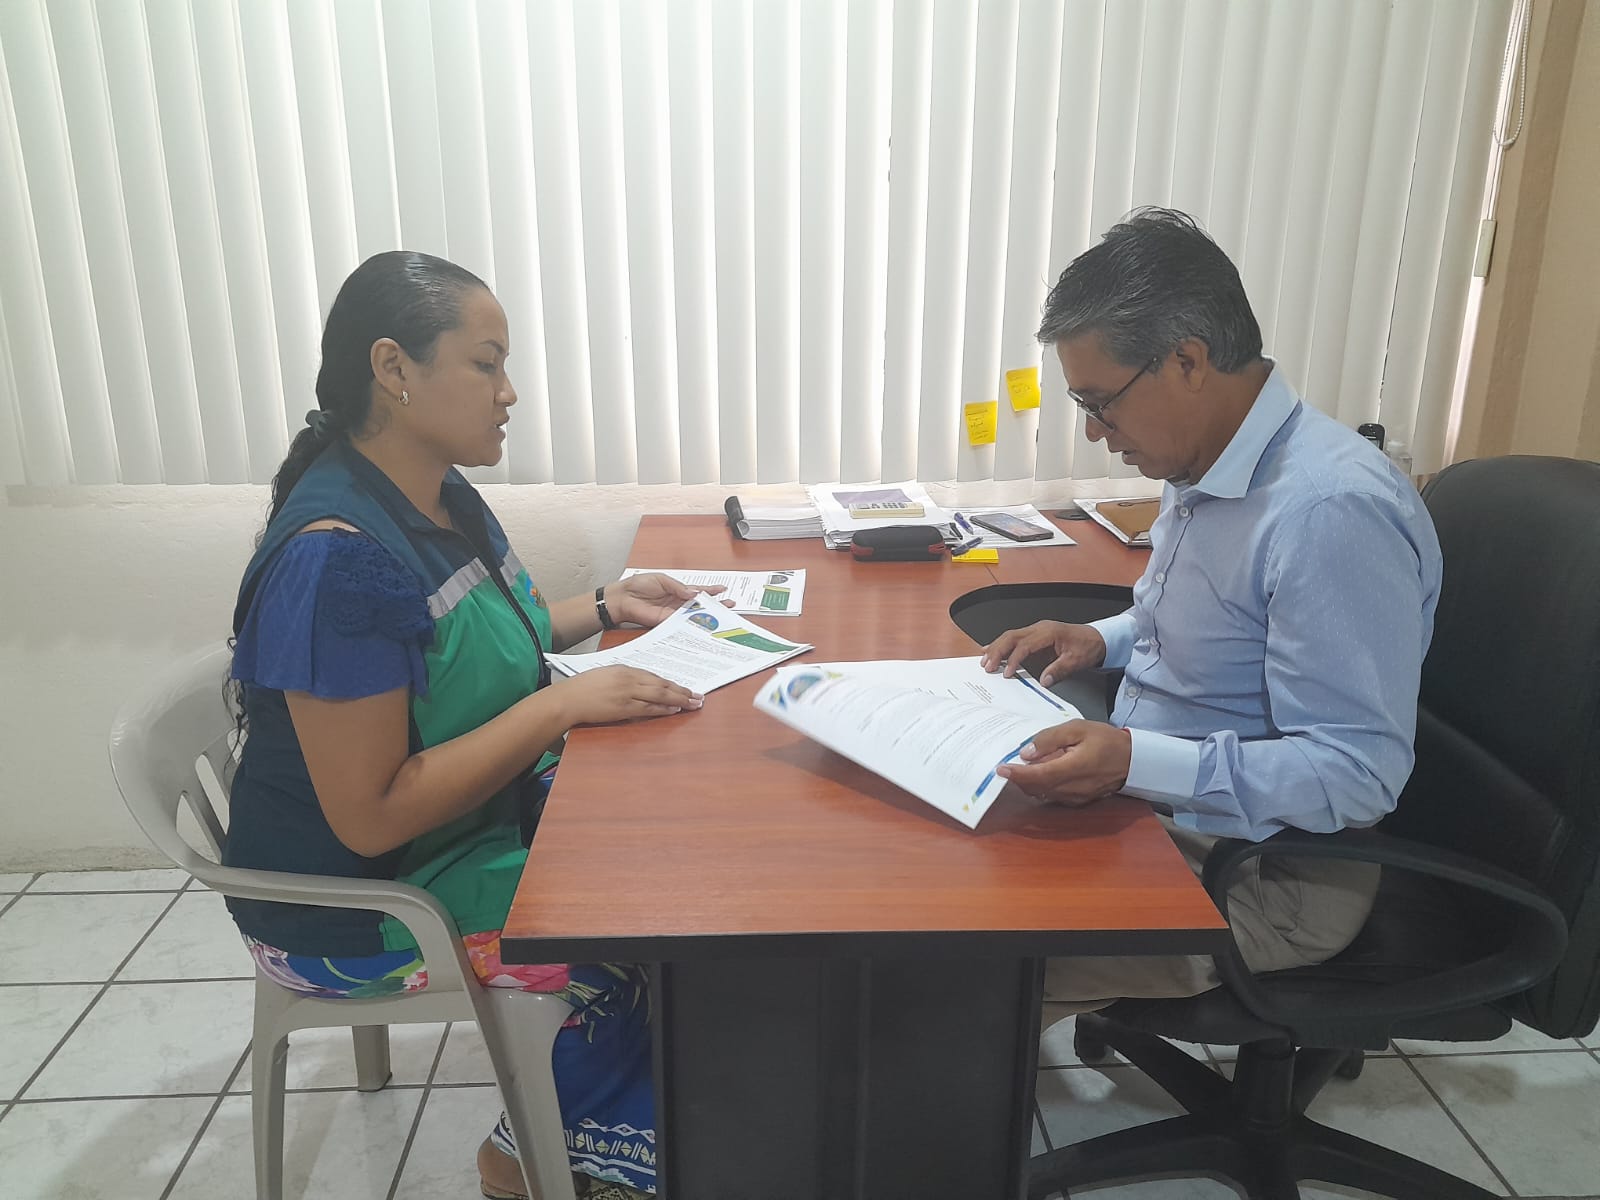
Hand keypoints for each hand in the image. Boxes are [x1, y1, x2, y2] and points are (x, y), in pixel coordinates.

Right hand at [554, 666, 703, 724]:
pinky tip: (674, 710)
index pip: (655, 676)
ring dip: (678, 700)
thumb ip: (625, 679)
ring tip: (693, 704)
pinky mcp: (624, 708)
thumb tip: (642, 686)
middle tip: (698, 696)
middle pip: (662, 685)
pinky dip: (663, 709)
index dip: (672, 683)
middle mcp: (630, 679)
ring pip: (659, 696)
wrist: (569, 699)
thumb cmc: (584, 687)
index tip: (685, 687)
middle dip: (682, 691)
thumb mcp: (607, 675)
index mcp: (625, 669)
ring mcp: (628, 694)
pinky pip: (648, 709)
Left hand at [606, 573, 728, 627]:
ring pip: (694, 615)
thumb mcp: (662, 580)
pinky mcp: (666, 622)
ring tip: (721, 615)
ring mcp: (673, 613)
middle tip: (729, 605)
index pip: (697, 590)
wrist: (623, 597)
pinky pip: (682, 623)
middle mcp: (677, 602)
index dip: (710, 590)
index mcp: (677, 589)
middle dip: (715, 605)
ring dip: (707, 615)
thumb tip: (694, 593)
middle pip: (700, 604)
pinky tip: (703, 624)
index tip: (723, 589)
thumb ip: (678, 587)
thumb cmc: (638, 585)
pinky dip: (692, 624)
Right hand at [980, 620, 1106, 685]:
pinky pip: (1015, 637)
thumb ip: (1059, 670)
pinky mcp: (1036, 635)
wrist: (1099, 638)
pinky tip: (990, 649)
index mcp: (1049, 633)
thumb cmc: (1088, 647)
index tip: (1007, 674)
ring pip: (1010, 635)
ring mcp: (1037, 630)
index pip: (1025, 645)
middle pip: (1012, 636)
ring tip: (984, 660)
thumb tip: (1044, 681)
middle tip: (987, 666)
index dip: (1014, 660)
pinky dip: (1001, 644)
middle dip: (997, 651)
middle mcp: (1040, 628)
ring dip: (996, 647)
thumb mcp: (1077, 660)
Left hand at [996, 720, 1131, 805]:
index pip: (1038, 775)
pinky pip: (1052, 795)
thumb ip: (1051, 739)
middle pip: (1036, 787)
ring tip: (1020, 767)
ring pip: (1042, 793)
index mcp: (1073, 768)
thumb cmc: (1106, 741)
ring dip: (1028, 783)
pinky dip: (1040, 786)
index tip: (1000, 769)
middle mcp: (1072, 788)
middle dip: (1018, 778)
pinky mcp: (1077, 801)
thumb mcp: (1078, 729)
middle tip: (1006, 765)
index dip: (1017, 774)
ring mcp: (1074, 798)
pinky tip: (1038, 773)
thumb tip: (1027, 752)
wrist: (1133, 761)